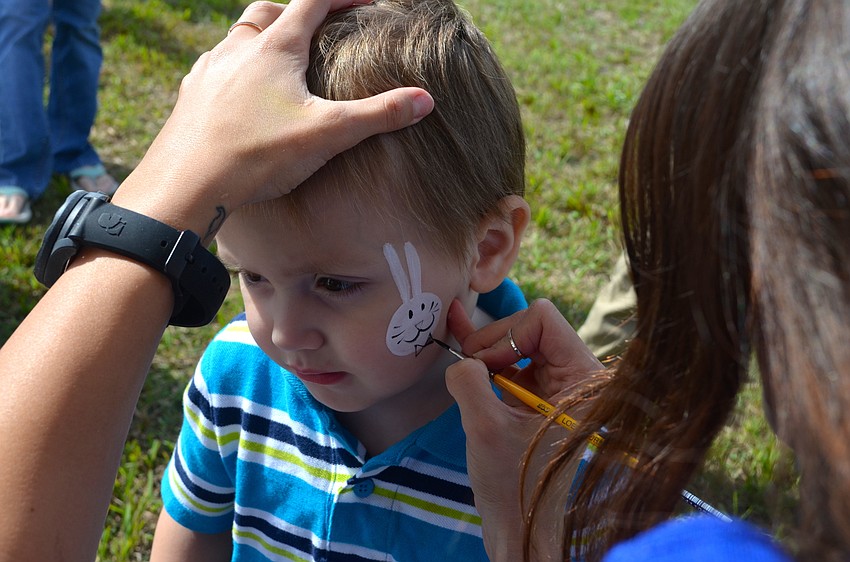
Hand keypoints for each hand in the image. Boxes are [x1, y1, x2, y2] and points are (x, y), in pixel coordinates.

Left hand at [114, 0, 433, 234]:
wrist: (187, 184)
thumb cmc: (258, 154)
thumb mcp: (327, 134)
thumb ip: (378, 115)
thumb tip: (425, 100)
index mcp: (275, 48)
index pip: (312, 2)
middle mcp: (238, 49)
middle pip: (268, 10)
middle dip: (295, 10)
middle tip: (316, 23)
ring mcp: (209, 70)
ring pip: (237, 36)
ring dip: (260, 35)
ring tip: (277, 53)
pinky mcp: (191, 95)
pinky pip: (213, 65)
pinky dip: (232, 65)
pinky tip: (237, 88)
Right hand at [444, 298, 603, 559]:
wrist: (522, 529)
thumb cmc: (513, 486)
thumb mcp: (485, 428)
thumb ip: (470, 380)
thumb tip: (463, 357)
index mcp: (585, 381)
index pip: (542, 318)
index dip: (505, 336)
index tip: (483, 368)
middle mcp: (581, 379)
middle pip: (530, 328)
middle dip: (494, 344)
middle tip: (468, 368)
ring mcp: (562, 389)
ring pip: (520, 344)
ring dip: (489, 356)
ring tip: (466, 373)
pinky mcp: (544, 400)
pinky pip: (515, 365)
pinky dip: (489, 361)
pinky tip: (463, 349)